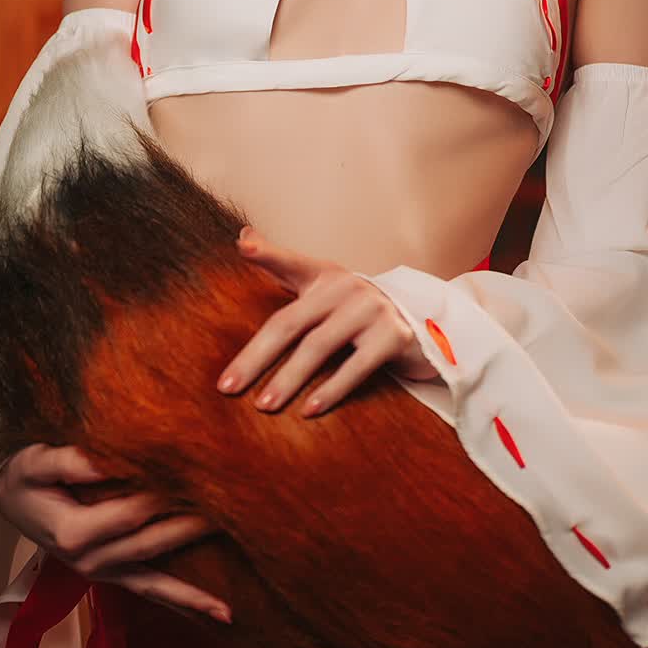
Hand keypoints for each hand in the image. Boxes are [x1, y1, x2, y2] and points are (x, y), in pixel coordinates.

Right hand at [0, 442, 230, 623]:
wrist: (7, 500)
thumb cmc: (23, 474)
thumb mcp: (34, 461)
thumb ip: (68, 460)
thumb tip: (105, 459)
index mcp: (73, 533)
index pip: (130, 512)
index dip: (164, 494)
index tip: (199, 472)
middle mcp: (89, 561)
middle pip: (152, 543)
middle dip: (194, 527)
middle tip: (238, 507)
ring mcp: (102, 573)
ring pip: (156, 582)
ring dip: (195, 590)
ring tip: (232, 603)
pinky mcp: (112, 575)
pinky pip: (152, 590)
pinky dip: (185, 602)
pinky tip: (220, 613)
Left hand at [217, 226, 442, 417]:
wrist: (419, 325)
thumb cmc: (355, 310)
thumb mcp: (321, 286)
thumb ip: (281, 265)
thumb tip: (241, 237)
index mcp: (324, 275)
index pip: (290, 262)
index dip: (266, 253)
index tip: (243, 246)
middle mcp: (346, 287)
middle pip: (290, 322)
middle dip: (255, 357)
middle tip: (228, 387)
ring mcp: (371, 309)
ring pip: (319, 347)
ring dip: (288, 379)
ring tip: (264, 405)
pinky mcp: (393, 336)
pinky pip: (356, 367)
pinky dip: (330, 390)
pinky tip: (308, 410)